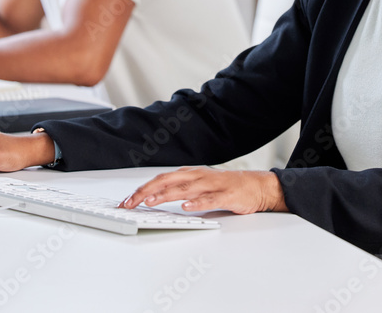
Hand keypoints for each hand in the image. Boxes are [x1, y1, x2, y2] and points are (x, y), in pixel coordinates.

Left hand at [119, 167, 287, 214]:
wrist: (255, 186)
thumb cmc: (225, 187)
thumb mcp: (198, 185)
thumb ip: (178, 190)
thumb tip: (152, 198)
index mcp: (189, 174)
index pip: (160, 179)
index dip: (141, 189)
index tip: (126, 201)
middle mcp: (197, 176)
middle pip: (167, 181)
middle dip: (146, 192)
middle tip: (129, 203)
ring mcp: (211, 185)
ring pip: (184, 189)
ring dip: (165, 195)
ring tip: (150, 202)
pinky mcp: (226, 195)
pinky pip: (210, 199)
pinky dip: (197, 203)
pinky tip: (186, 207)